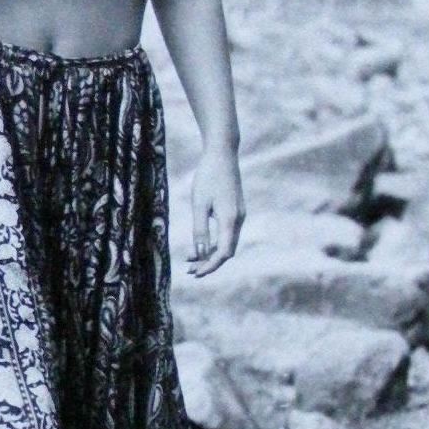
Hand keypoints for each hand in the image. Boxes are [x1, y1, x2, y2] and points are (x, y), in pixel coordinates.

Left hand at [186, 144, 244, 276]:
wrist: (222, 154)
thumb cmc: (208, 176)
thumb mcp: (199, 204)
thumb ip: (200, 230)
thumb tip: (199, 254)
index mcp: (230, 219)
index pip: (223, 253)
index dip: (210, 266)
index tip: (195, 274)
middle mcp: (238, 219)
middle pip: (227, 251)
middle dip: (209, 262)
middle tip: (190, 271)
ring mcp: (239, 215)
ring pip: (227, 242)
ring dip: (211, 253)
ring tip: (190, 260)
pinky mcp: (235, 210)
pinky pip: (227, 233)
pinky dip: (215, 241)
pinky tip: (201, 243)